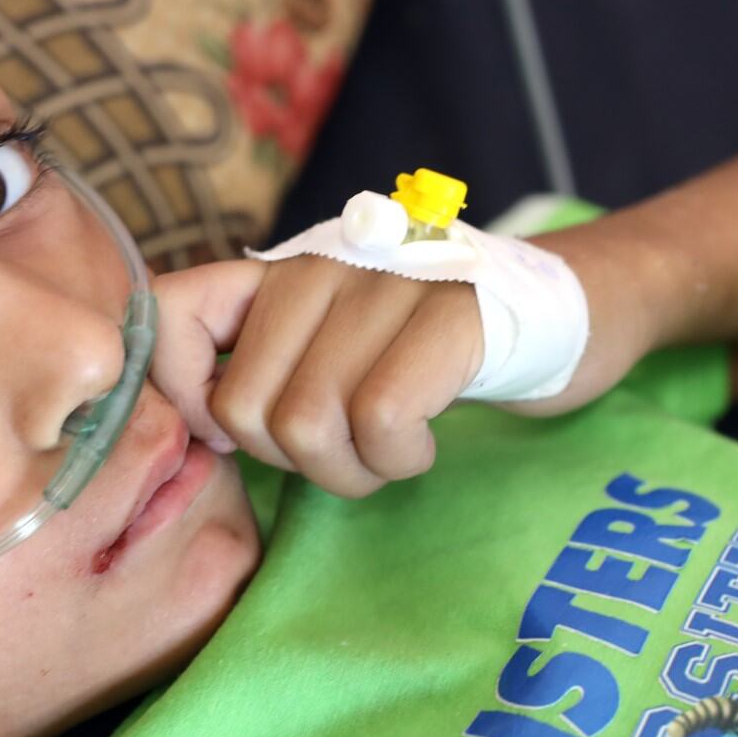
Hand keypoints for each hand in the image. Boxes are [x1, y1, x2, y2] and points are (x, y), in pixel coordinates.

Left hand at [149, 258, 481, 497]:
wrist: (565, 310)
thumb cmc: (435, 352)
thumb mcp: (339, 346)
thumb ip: (268, 367)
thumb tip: (204, 429)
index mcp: (283, 274)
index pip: (172, 311)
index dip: (179, 392)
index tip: (232, 433)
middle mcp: (323, 265)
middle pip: (243, 407)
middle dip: (291, 463)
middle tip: (348, 451)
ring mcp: (384, 284)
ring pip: (307, 424)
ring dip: (351, 471)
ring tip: (390, 450)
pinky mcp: (447, 316)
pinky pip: (380, 422)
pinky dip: (399, 460)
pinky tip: (422, 444)